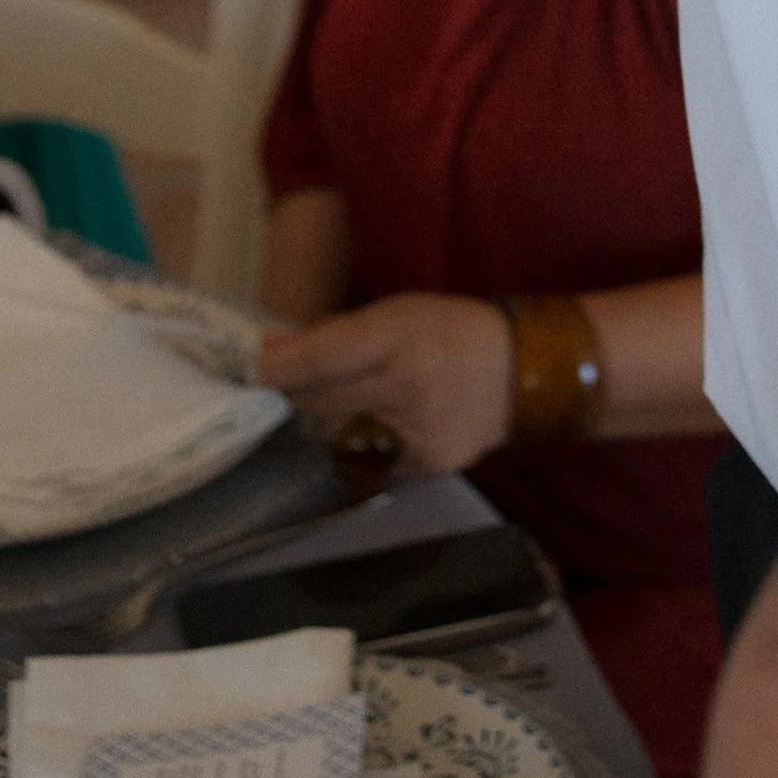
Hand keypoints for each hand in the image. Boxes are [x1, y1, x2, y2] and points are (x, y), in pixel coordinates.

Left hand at [258, 292, 512, 476]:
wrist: (521, 372)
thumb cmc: (450, 332)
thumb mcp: (398, 314)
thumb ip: (334, 335)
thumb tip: (269, 351)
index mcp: (399, 334)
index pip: (323, 357)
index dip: (281, 367)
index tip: (255, 371)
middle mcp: (406, 384)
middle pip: (321, 402)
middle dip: (297, 394)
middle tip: (290, 386)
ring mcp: (415, 430)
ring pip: (337, 436)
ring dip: (329, 421)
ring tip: (350, 400)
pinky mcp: (424, 464)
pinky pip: (370, 460)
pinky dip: (365, 443)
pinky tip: (386, 424)